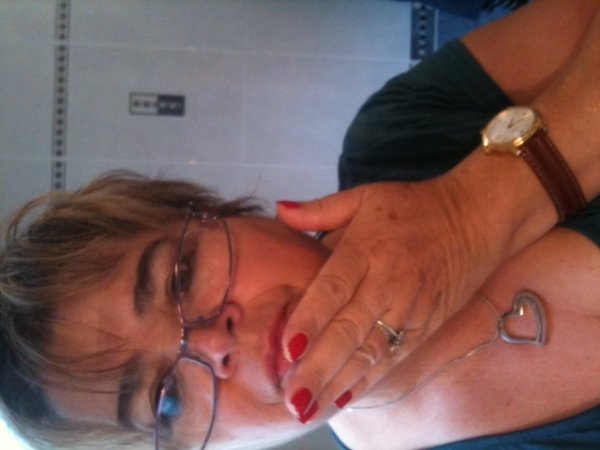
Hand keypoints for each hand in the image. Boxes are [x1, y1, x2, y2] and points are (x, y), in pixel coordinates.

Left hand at [276, 178, 504, 421]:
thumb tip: (280, 210)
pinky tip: (344, 398)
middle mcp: (387, 283)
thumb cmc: (413, 206)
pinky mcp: (426, 325)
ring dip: (340, 383)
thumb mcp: (365, 197)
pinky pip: (394, 357)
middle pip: (350, 330)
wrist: (476, 217)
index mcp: (366, 249)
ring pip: (371, 353)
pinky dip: (368, 380)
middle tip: (292, 398)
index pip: (334, 287)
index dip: (311, 318)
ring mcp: (410, 308)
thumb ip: (320, 210)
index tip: (288, 347)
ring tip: (310, 409)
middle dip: (319, 367)